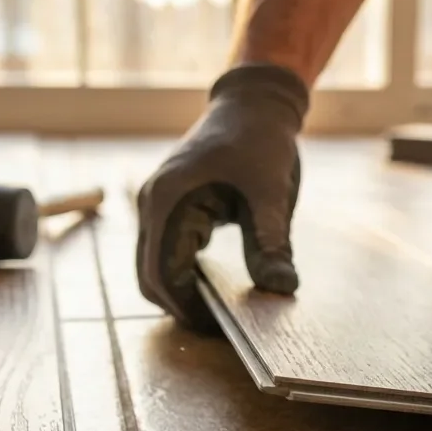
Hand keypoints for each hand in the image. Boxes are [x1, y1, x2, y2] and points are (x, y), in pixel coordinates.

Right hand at [136, 64, 308, 328]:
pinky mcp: (169, 205)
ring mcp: (157, 204)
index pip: (161, 274)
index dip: (186, 308)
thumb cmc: (262, 141)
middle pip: (150, 276)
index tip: (220, 328)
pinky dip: (183, 273)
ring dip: (181, 291)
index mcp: (168, 201)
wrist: (254, 102)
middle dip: (181, 306)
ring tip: (220, 311)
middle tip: (222, 327)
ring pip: (155, 265)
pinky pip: (165, 250)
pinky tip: (216, 286)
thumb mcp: (272, 195)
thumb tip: (281, 289)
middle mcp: (152, 204)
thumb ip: (271, 244)